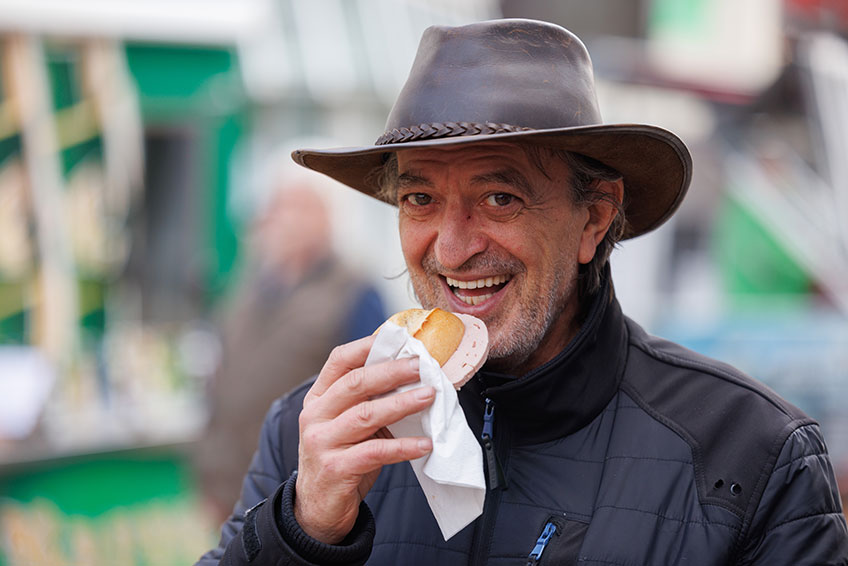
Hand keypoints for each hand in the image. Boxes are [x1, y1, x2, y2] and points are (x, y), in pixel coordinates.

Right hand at [294, 335, 434, 542]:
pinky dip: (404, 446)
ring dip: (402, 403)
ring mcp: (322, 443)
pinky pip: (375, 452)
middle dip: (392, 371)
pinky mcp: (335, 469)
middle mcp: (315, 416)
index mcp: (319, 398)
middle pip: (355, 383)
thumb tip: (411, 376)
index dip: (368, 346)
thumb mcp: (347, 424)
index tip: (398, 339)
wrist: (317, 509)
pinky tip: (424, 444)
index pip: (340, 361)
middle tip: (422, 366)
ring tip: (429, 396)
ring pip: (366, 415)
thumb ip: (367, 401)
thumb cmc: (341, 458)